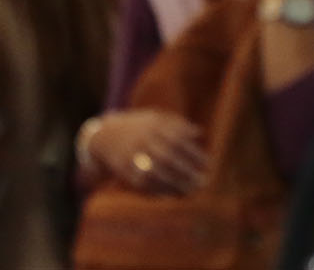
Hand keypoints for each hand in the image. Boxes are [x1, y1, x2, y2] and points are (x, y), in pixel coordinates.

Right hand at [89, 110, 208, 193]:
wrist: (105, 135)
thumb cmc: (139, 126)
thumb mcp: (156, 117)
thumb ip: (177, 124)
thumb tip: (199, 133)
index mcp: (152, 126)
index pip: (178, 141)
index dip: (194, 154)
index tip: (208, 165)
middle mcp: (142, 141)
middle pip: (167, 158)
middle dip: (187, 172)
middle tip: (204, 182)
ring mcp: (132, 156)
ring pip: (156, 173)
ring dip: (175, 184)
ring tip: (192, 192)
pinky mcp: (125, 171)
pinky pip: (144, 183)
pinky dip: (160, 190)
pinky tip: (174, 195)